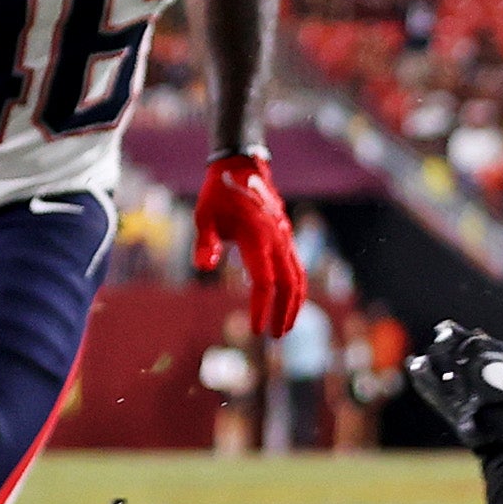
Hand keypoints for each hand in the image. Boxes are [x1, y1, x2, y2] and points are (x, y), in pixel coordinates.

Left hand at [193, 153, 306, 336]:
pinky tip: (289, 303)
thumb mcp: (204, 216)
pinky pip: (297, 268)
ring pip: (299, 277)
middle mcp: (277, 240)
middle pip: (289, 284)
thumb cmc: (219, 194)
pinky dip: (296, 289)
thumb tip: (204, 267)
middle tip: (275, 336)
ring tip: (286, 327)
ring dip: (295, 304)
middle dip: (284, 312)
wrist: (243, 166)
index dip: (262, 307)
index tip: (256, 329)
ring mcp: (285, 239)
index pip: (265, 281)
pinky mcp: (286, 238)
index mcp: (257, 237)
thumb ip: (205, 243)